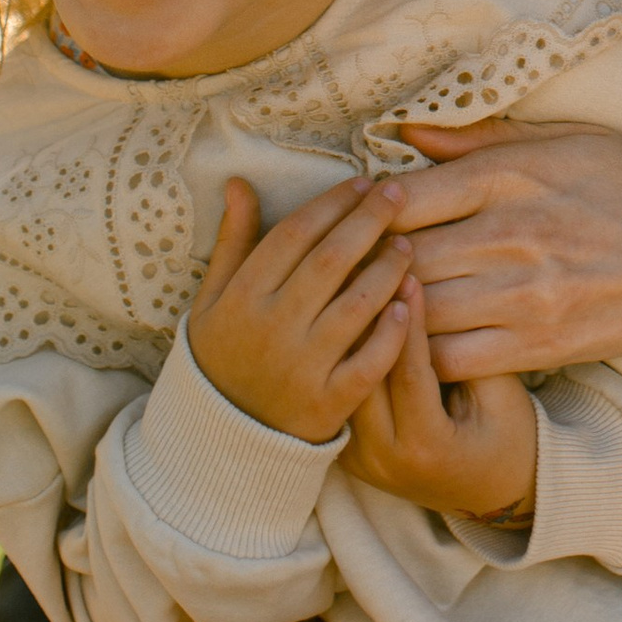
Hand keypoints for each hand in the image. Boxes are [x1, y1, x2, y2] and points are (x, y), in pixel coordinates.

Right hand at [189, 174, 413, 440]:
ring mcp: (301, 368)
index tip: (361, 182)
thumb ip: (232, 241)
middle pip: (331, 260)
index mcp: (242, 298)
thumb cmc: (222, 356)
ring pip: (357, 305)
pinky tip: (408, 303)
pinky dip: (391, 332)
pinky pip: (370, 361)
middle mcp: (271, 329)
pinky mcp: (328, 403)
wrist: (221, 440)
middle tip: (396, 194)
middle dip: (368, 219)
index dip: (332, 203)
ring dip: (387, 268)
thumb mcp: (213, 299)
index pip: (295, 234)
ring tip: (406, 244)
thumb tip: (240, 182)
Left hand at [342, 275, 539, 521]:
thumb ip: (468, 351)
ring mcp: (361, 462)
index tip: (408, 273)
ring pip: (345, 385)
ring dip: (351, 335)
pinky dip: (348, 358)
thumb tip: (437, 295)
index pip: (408, 371)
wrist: (493, 492)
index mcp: (426, 448)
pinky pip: (344, 397)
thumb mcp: (500, 394)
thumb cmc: (509, 435)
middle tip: (369, 267)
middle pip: (364, 376)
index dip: (409, 320)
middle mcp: (384, 460)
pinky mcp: (351, 455)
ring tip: (355, 283)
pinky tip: (351, 316)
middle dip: (370, 319)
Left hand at [385, 119, 621, 428]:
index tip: (361, 218)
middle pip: (401, 258)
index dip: (368, 212)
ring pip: (417, 312)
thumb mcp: (572, 139)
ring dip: (388, 315)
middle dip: (366, 269)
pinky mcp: (537, 345)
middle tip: (350, 274)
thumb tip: (408, 134)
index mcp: (514, 174)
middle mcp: (511, 233)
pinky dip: (422, 357)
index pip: (406, 196)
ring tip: (372, 312)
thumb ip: (485, 138)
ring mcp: (523, 294)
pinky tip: (416, 348)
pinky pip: (450, 359)